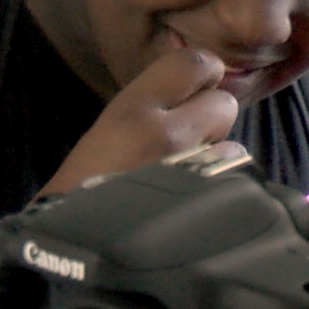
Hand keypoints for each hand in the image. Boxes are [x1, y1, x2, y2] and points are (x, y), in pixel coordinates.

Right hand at [41, 47, 238, 195]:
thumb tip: (191, 94)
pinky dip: (221, 184)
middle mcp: (168, 133)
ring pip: (233, 145)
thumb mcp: (108, 130)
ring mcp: (193, 170)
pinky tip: (197, 197)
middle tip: (192, 136)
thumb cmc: (80, 189)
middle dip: (214, 118)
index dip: (205, 72)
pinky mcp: (211, 201)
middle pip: (225, 103)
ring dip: (218, 155)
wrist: (75, 246)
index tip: (199, 86)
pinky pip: (232, 181)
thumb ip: (150, 107)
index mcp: (135, 109)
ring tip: (190, 173)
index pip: (193, 62)